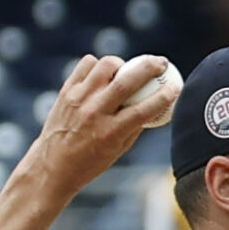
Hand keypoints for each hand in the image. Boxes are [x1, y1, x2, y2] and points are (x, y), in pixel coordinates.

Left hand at [17, 55, 178, 199]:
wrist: (53, 165)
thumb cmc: (90, 163)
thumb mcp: (119, 151)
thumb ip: (135, 127)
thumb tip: (153, 105)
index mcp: (111, 133)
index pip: (144, 109)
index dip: (164, 96)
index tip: (175, 86)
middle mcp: (94, 113)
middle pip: (127, 81)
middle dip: (149, 67)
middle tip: (162, 63)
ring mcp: (79, 99)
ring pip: (105, 66)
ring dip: (122, 63)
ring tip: (128, 69)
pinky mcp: (67, 91)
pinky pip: (86, 65)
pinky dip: (99, 65)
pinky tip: (105, 73)